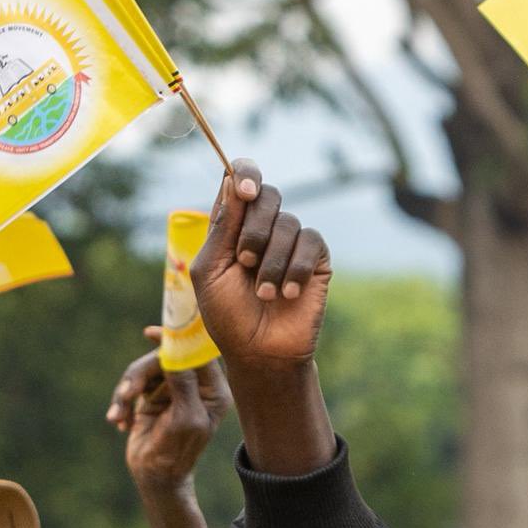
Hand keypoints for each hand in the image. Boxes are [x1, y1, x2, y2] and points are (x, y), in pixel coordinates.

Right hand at [110, 329, 230, 492]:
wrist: (155, 477)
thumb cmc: (177, 451)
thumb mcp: (185, 418)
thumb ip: (183, 383)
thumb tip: (175, 350)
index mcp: (214, 390)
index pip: (197, 353)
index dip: (176, 339)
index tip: (151, 334)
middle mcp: (195, 385)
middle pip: (163, 358)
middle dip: (140, 375)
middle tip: (126, 393)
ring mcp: (172, 388)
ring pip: (143, 370)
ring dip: (126, 392)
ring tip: (118, 417)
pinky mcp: (151, 395)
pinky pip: (131, 385)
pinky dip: (122, 403)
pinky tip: (119, 422)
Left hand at [190, 160, 329, 370]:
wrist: (261, 353)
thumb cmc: (228, 317)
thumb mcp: (211, 270)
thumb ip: (222, 227)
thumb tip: (232, 180)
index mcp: (233, 225)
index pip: (240, 179)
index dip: (245, 174)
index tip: (243, 192)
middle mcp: (263, 228)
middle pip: (267, 195)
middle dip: (254, 229)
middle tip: (245, 262)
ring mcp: (291, 243)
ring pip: (288, 223)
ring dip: (272, 262)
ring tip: (265, 294)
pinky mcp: (316, 260)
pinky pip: (311, 242)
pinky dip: (296, 268)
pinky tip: (289, 293)